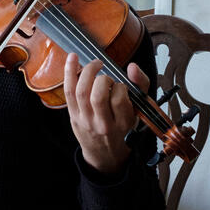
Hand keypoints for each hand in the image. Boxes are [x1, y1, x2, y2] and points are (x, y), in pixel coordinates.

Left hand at [64, 53, 148, 173]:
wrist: (104, 153)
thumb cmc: (122, 127)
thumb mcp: (139, 110)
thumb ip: (141, 85)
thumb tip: (132, 67)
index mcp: (122, 124)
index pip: (120, 99)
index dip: (120, 86)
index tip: (120, 86)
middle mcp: (102, 124)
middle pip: (98, 96)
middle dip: (103, 79)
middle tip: (107, 78)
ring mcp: (85, 120)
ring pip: (81, 92)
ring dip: (88, 72)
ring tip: (96, 65)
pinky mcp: (73, 115)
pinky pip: (68, 91)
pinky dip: (69, 71)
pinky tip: (73, 57)